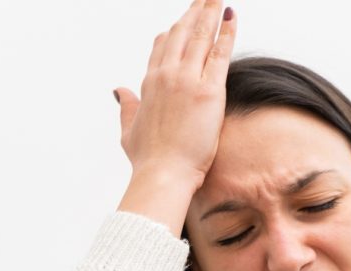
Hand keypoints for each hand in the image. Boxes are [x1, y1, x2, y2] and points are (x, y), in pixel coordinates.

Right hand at [115, 0, 236, 233]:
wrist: (162, 174)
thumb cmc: (148, 160)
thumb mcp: (128, 130)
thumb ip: (126, 107)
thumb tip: (118, 91)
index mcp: (148, 85)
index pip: (161, 48)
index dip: (173, 32)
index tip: (181, 21)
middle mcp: (165, 76)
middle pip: (181, 34)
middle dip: (195, 13)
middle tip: (205, 0)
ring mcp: (186, 80)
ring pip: (200, 37)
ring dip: (210, 14)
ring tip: (217, 0)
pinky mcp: (208, 91)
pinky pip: (219, 53)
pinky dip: (227, 33)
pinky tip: (232, 18)